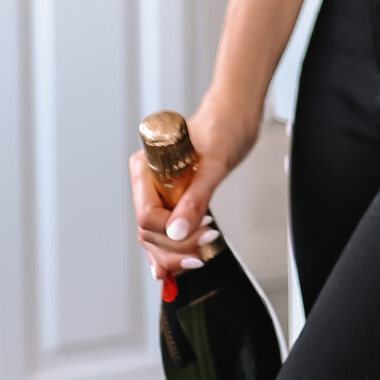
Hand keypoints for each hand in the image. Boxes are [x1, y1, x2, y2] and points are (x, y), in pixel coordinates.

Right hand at [129, 91, 260, 283]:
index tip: (204, 231)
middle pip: (148, 231)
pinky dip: (173, 247)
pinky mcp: (170, 197)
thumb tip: (177, 232)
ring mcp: (156, 191)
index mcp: (146, 168)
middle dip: (176, 247)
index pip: (147, 216)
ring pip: (155, 235)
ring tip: (205, 249)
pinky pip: (164, 229)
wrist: (234, 116)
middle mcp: (145, 181)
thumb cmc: (223, 128)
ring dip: (177, 250)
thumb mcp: (214, 165)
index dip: (173, 232)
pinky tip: (180, 263)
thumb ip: (195, 198)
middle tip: (206, 248)